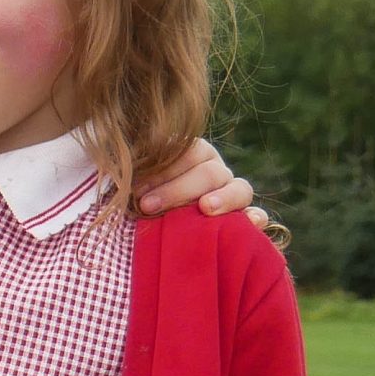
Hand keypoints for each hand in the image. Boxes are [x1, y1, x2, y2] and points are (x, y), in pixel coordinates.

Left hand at [140, 140, 267, 228]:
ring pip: (239, 188)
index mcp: (190, 152)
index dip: (162, 169)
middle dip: (178, 188)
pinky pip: (257, 215)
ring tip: (205, 209)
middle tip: (148, 206)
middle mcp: (214, 169)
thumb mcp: (130, 177)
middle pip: (209, 171)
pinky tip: (250, 224)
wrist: (147, 218)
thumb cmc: (135, 194)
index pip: (185, 151)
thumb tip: (117, 171)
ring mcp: (230, 191)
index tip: (136, 188)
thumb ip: (130, 168)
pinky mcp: (241, 216)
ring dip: (223, 198)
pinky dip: (256, 218)